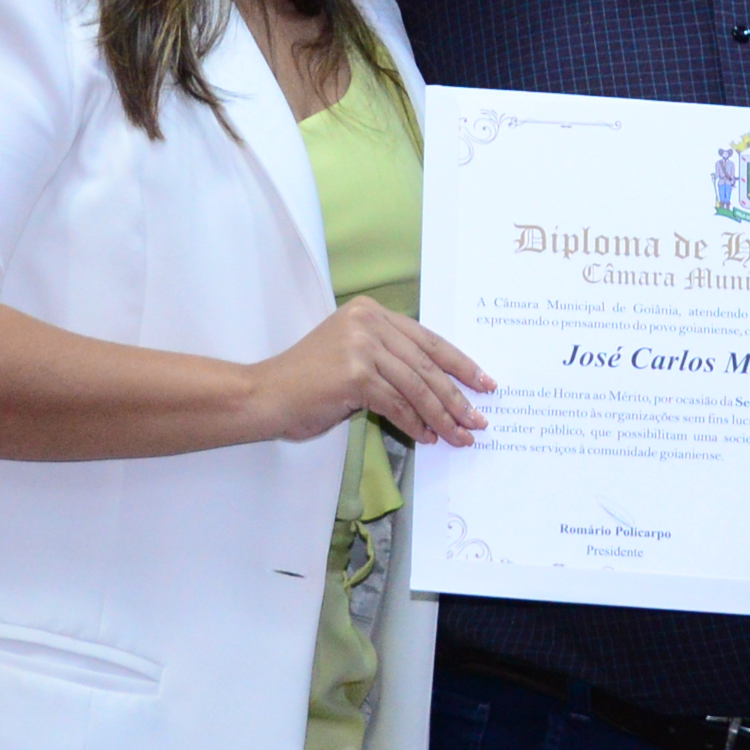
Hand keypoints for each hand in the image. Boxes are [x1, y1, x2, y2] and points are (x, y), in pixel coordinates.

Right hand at [252, 298, 493, 445]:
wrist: (265, 395)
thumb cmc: (307, 383)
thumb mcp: (353, 357)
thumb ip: (389, 359)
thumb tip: (438, 389)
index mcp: (371, 312)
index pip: (428, 340)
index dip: (460, 364)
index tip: (484, 383)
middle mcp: (368, 322)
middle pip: (427, 364)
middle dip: (457, 396)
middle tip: (478, 420)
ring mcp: (362, 346)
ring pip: (417, 386)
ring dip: (442, 416)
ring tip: (459, 436)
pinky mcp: (355, 374)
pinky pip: (397, 404)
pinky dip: (415, 424)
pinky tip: (426, 437)